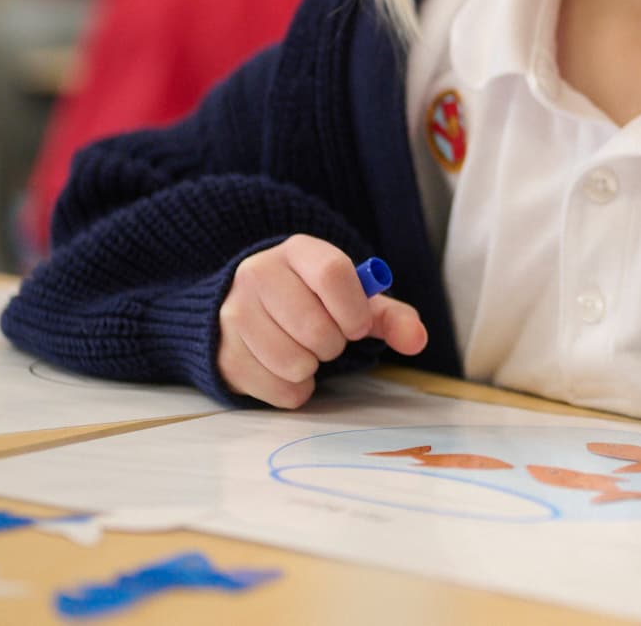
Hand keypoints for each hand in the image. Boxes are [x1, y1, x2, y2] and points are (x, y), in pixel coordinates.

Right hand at [217, 235, 427, 407]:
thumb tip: (417, 339)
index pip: (333, 273)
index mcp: (297, 251)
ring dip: (312, 368)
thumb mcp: (353, 301)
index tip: (358, 327)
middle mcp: (258, 274)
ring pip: (294, 362)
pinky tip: (285, 369)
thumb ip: (390, 317)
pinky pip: (276, 389)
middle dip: (333, 345)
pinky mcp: (223, 353)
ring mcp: (234, 313)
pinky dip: (293, 389)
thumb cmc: (313, 303)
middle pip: (315, 326)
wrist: (250, 310)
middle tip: (327, 340)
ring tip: (304, 351)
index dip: (354, 310)